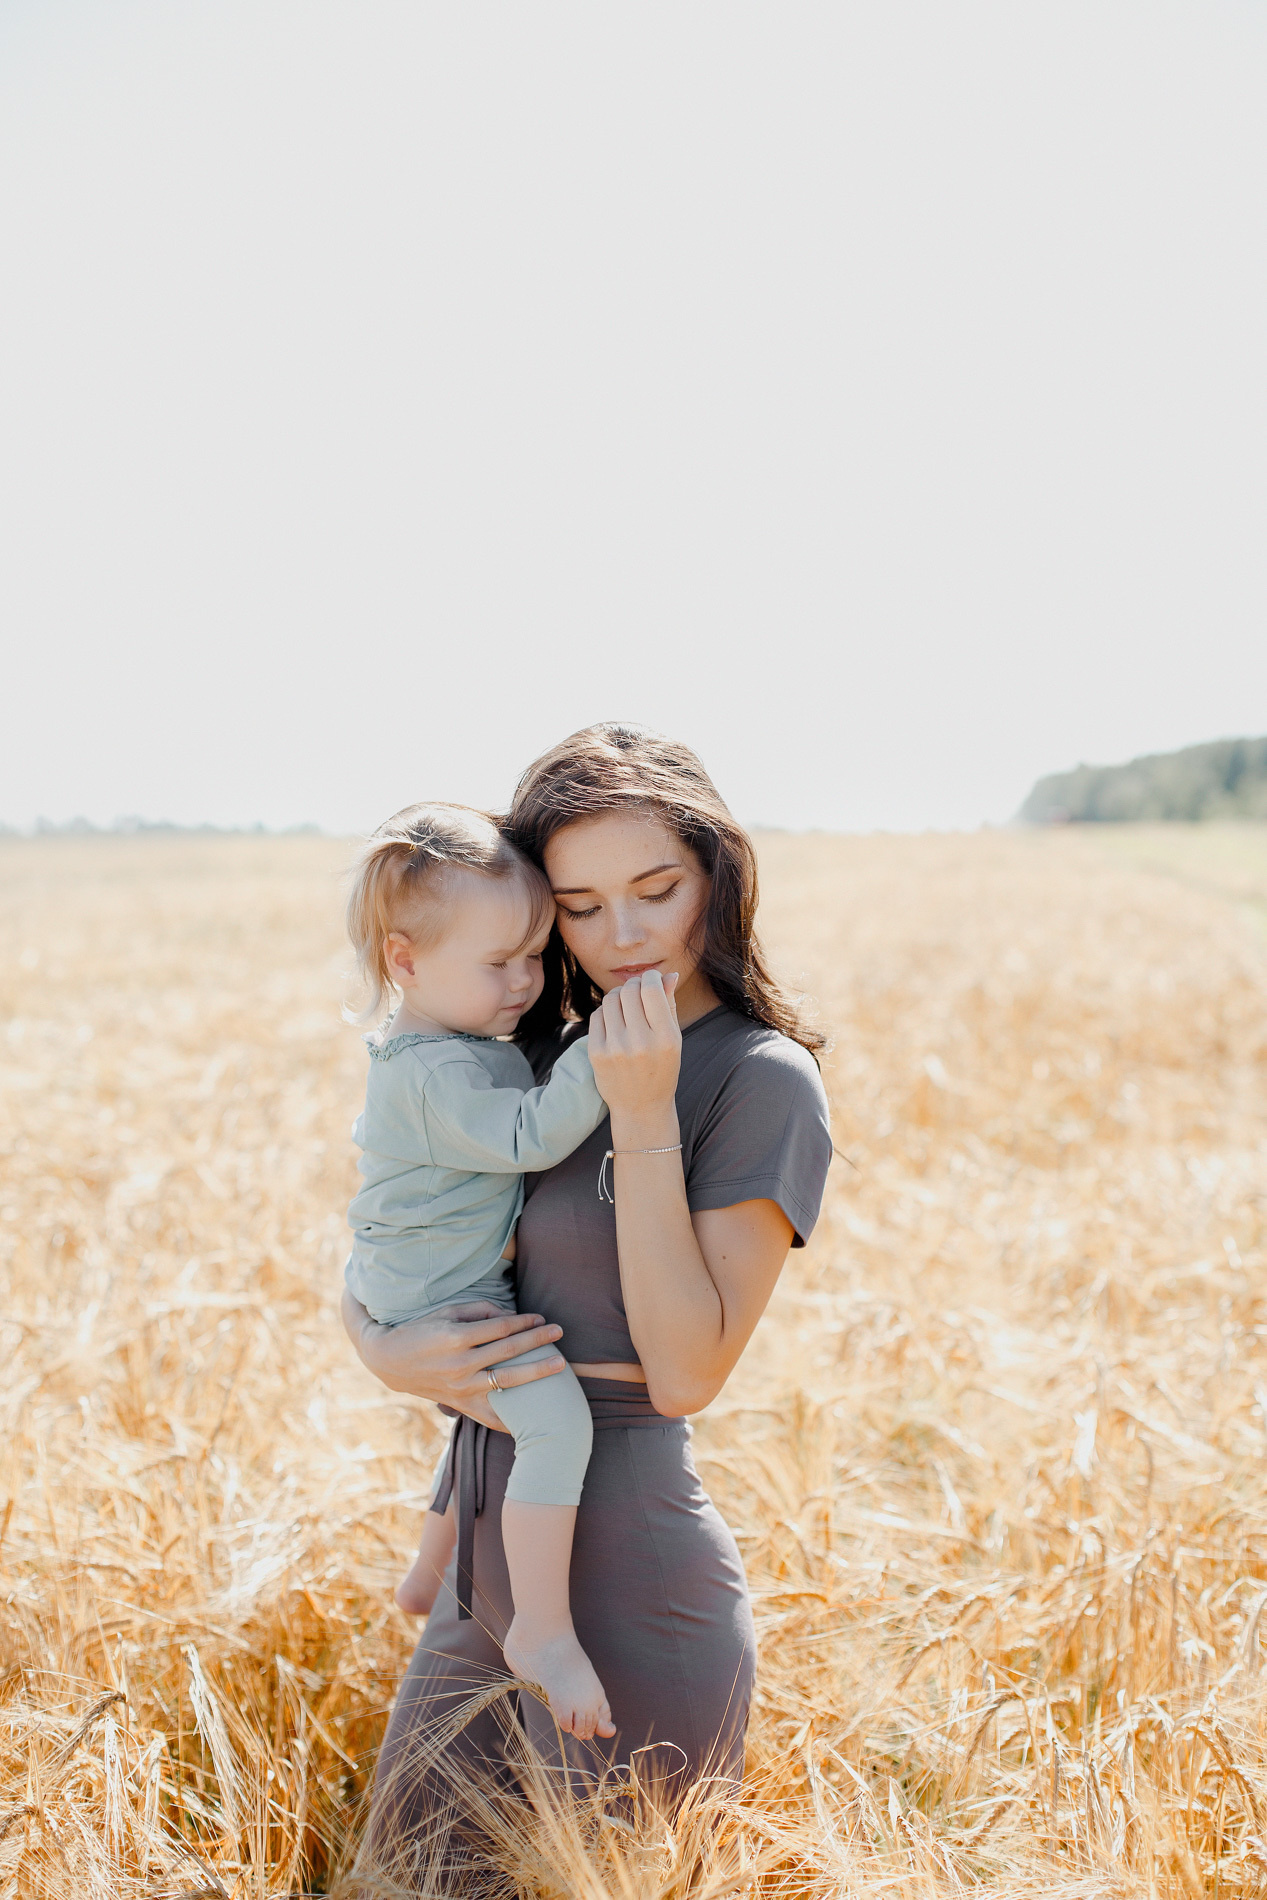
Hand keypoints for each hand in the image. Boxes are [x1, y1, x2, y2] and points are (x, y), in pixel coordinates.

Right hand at [340, 1291, 564, 1429]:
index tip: (541, 1318)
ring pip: (506, 1381)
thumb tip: (512, 1316)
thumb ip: (480, 1311)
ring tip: (560, 1365)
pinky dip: (511, 1419)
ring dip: (536, 1372)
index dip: (523, 1321)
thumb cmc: (422, 1329)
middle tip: (560, 1332)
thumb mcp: (446, 1311)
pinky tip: (532, 1421)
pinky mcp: (459, 1402)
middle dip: (537, 1341)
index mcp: (456, 1337)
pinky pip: (490, 1414)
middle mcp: (460, 1364)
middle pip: (508, 1351)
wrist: (390, 1360)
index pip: (500, 1328)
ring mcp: (460, 1387)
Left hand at [588, 969, 681, 1141]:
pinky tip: (615, 1021)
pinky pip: (598, 1015)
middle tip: (637, 991)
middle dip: (634, 985)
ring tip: (626, 1006)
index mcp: (665, 1038)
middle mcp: (639, 1042)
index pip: (651, 989)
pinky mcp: (596, 1053)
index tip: (651, 980)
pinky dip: (606, 1012)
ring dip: (618, 996)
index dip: (650, 977)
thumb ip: (669, 1004)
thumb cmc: (662, 1069)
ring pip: (610, 999)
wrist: (640, 1107)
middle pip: (628, 991)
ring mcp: (615, 1048)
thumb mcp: (674, 1039)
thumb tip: (668, 974)